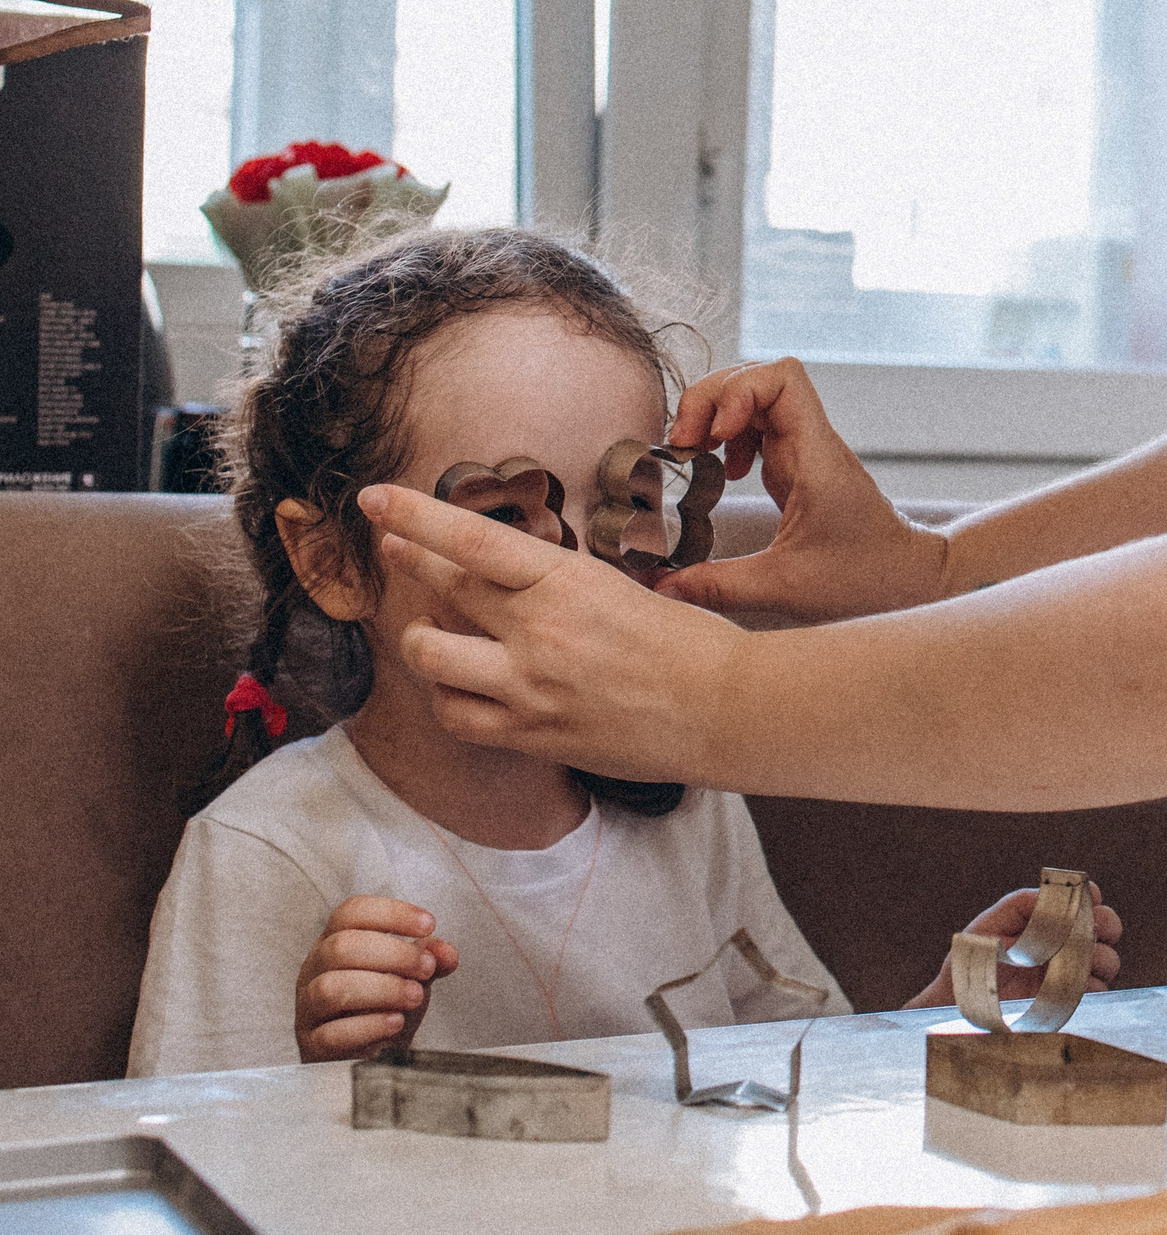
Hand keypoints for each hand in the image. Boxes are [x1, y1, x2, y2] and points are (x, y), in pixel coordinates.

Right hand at [295, 897, 459, 1061]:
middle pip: (341, 947)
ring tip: (415, 996)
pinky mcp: (312, 1045)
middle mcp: (315, 969)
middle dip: (393, 954)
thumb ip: (429, 959)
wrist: (368, 1055)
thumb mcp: (410, 974)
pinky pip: (331, 1034)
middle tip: (426, 967)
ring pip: (331, 988)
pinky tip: (395, 1023)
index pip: (351, 912)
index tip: (429, 925)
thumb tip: (445, 952)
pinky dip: (368, 1027)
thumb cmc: (384, 1004)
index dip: (391, 913)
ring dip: (383, 989)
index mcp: (335, 942)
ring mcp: (308, 1008)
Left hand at [361, 483, 747, 779]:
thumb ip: (556, 587)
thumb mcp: (620, 589)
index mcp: (567, 581)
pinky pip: (454, 715)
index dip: (414, 515)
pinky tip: (464, 689)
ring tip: (437, 634)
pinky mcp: (530, 735)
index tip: (375, 499)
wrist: (723, 710)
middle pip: (442, 587)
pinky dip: (450, 699)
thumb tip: (507, 580)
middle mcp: (539, 630)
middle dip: (411, 561)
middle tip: (397, 551)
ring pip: (428, 653)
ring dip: (423, 639)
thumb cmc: (688, 644)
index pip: (472, 539)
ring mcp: (529, 686)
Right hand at [655, 357, 950, 624]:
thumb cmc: (865, 578)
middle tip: (685, 445)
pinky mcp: (798, 465)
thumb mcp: (785, 587)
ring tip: (695, 453)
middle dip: (710, 400)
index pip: (783, 377)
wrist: (910, 577)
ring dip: (715, 415)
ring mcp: (805, 450)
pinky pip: (757, 426)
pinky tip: (725, 472)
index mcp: (816, 455)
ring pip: (753, 397)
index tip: (716, 435)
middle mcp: (811, 442)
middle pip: (755, 377)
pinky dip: (731, 437)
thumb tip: (659, 588)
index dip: (738, 390)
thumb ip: (718, 586)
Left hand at [904, 885, 1125, 1009]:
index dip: (1091, 896)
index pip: (1083, 900)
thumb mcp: (990, 924)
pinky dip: (1094, 986)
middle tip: (1094, 930)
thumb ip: (1020, 905)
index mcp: (1048, 919)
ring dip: (1102, 957)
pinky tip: (1076, 985)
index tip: (1090, 899)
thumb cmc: (973, 958)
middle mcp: (1065, 942)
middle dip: (1106, 924)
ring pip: (1107, 959)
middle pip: (1106, 925)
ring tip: (1082, 962)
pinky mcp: (1070, 999)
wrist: (959, 1002)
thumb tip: (1051, 895)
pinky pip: (1098, 990)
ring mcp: (1070, 971)